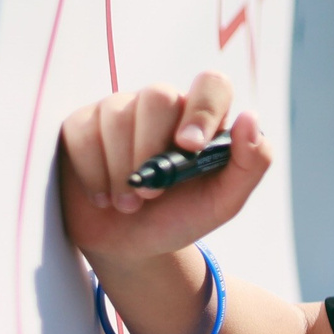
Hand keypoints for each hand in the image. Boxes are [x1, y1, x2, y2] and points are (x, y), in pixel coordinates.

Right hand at [56, 71, 271, 273]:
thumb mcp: (224, 201)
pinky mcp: (82, 125)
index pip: (211, 86)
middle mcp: (162, 106)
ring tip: (128, 205)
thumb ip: (251, 163)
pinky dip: (92, 173)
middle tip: (151, 195)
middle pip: (158, 97)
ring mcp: (119, 111)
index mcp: (203, 118)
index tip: (188, 147)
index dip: (202, 110)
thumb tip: (250, 118)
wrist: (131, 246)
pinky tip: (102, 197)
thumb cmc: (180, 217)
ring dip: (121, 171)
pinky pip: (82, 133)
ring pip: (116, 115)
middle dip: (151, 151)